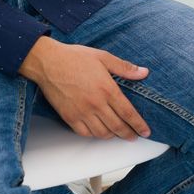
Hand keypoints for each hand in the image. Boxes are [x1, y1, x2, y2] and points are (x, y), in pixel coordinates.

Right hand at [21, 37, 151, 139]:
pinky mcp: (69, 117)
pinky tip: (98, 131)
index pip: (128, 113)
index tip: (145, 131)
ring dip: (112, 136)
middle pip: (117, 126)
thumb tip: (143, 72)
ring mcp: (81, 112)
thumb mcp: (103, 57)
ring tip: (117, 134)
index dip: (138, 124)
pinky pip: (84, 133)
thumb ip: (124, 67)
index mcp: (107, 89)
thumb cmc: (74, 57)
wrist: (48, 62)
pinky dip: (94, 135)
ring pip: (102, 133)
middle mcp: (96, 103)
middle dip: (129, 134)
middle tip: (134, 136)